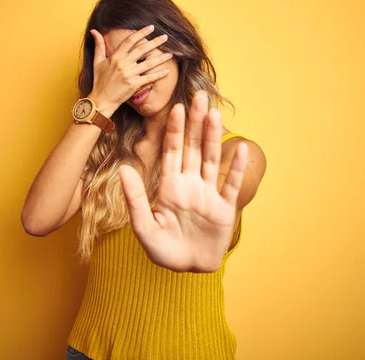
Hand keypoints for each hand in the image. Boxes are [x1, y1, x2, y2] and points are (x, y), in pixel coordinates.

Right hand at [89, 25, 172, 107]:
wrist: (101, 100)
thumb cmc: (99, 81)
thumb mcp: (97, 62)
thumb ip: (98, 45)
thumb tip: (94, 31)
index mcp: (115, 57)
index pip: (130, 41)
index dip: (141, 33)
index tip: (151, 27)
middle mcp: (123, 64)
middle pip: (142, 50)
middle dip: (154, 42)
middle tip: (165, 37)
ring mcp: (129, 74)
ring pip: (148, 63)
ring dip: (160, 58)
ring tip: (170, 54)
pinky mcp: (134, 85)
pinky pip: (149, 78)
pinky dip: (158, 75)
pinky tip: (167, 71)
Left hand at [119, 91, 248, 272]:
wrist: (187, 268)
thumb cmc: (163, 250)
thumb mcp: (144, 227)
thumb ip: (135, 198)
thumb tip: (124, 169)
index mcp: (170, 186)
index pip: (172, 151)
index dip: (175, 130)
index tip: (177, 108)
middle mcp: (190, 185)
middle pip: (193, 148)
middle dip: (196, 123)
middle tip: (200, 96)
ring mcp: (208, 195)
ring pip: (211, 160)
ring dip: (213, 137)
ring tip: (216, 114)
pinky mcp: (224, 209)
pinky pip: (231, 185)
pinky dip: (235, 168)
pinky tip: (240, 148)